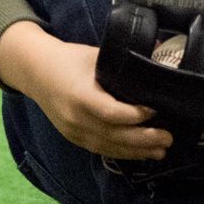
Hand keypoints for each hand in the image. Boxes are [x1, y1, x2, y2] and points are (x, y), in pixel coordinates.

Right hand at [0, 24, 170, 160]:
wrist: (35, 72)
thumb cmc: (68, 59)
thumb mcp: (95, 54)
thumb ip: (124, 58)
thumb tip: (160, 50)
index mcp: (80, 95)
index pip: (110, 112)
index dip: (135, 116)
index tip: (155, 110)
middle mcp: (75, 118)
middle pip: (113, 135)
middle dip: (143, 140)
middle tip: (168, 139)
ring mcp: (73, 131)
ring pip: (108, 147)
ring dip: (136, 152)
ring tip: (160, 152)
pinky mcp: (73, 138)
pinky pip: (100, 149)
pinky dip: (121, 153)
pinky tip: (139, 154)